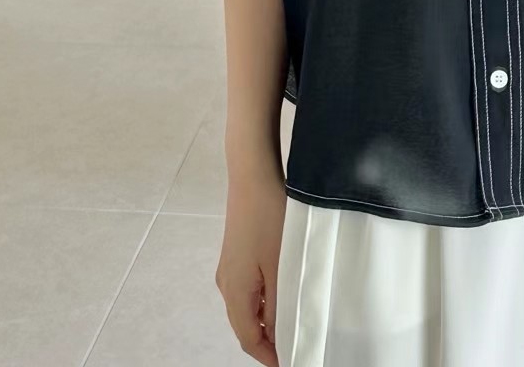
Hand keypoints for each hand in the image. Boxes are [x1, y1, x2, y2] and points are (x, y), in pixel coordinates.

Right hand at [216, 163, 286, 364]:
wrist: (253, 175)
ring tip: (295, 323)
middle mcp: (226, 284)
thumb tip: (278, 334)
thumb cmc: (268, 217)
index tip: (292, 361)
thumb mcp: (279, 264)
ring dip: (268, 320)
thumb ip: (278, 303)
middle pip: (245, 326)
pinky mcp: (237, 253)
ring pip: (248, 307)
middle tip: (297, 345)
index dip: (270, 356)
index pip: (249, 339)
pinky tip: (284, 295)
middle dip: (269, 341)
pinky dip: (265, 301)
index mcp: (234, 292)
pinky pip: (249, 289)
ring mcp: (230, 268)